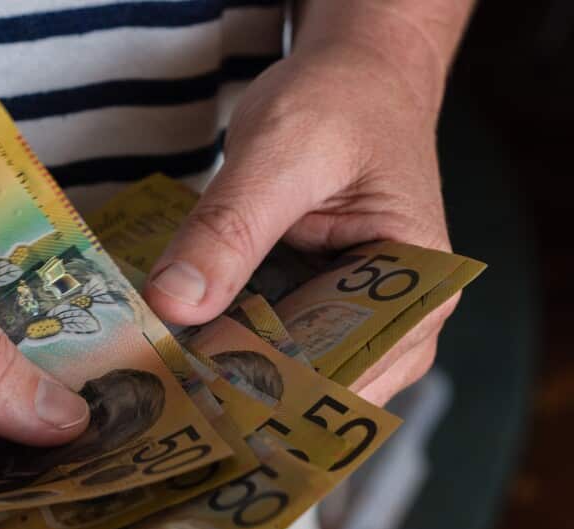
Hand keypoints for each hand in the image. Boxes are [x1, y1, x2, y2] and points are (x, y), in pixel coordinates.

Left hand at [143, 41, 459, 405]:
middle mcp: (396, 325)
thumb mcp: (280, 154)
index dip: (268, 396)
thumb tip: (173, 305)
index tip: (193, 405)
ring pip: (286, 377)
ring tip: (153, 387)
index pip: (344, 371)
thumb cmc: (340, 104)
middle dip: (237, 396)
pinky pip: (265, 346)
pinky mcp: (310, 312)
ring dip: (223, 378)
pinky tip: (167, 350)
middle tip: (156, 404)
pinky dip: (221, 346)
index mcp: (420, 292)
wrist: (349, 78)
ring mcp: (353, 324)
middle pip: (313, 389)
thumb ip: (229, 228)